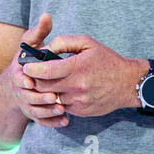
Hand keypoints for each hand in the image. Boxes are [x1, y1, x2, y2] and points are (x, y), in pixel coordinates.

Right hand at [6, 12, 69, 127]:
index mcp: (19, 73)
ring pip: (35, 111)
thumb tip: (47, 15)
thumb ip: (39, 32)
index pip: (19, 78)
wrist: (18, 83)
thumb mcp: (30, 44)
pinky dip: (52, 122)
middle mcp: (21, 90)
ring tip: (62, 109)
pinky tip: (65, 121)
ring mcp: (27, 103)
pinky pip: (42, 121)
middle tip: (55, 97)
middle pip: (28, 97)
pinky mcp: (34, 113)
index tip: (32, 82)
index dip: (25, 81)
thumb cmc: (28, 60)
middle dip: (40, 97)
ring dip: (47, 111)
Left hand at [21, 32, 142, 117]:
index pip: (45, 71)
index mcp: (77, 67)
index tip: (26, 66)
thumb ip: (64, 42)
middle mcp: (76, 86)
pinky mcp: (81, 111)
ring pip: (51, 98)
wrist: (127, 83)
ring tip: (47, 82)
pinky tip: (62, 90)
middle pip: (44, 87)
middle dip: (35, 80)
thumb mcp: (87, 43)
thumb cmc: (107, 60)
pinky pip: (62, 105)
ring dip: (46, 91)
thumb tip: (46, 49)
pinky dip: (58, 98)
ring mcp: (78, 101)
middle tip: (32, 74)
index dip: (31, 69)